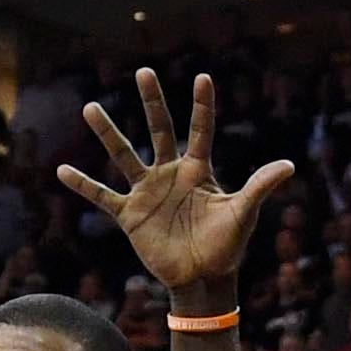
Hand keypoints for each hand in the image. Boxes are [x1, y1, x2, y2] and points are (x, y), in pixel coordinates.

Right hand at [56, 68, 288, 297]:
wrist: (202, 279)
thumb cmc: (227, 246)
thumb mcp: (244, 213)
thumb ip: (260, 186)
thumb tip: (289, 166)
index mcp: (198, 171)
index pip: (200, 130)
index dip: (202, 105)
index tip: (202, 77)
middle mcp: (170, 174)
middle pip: (159, 129)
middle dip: (152, 101)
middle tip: (144, 71)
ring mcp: (148, 192)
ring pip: (124, 155)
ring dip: (108, 132)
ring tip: (90, 108)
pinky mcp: (130, 215)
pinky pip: (102, 196)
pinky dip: (83, 185)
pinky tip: (61, 171)